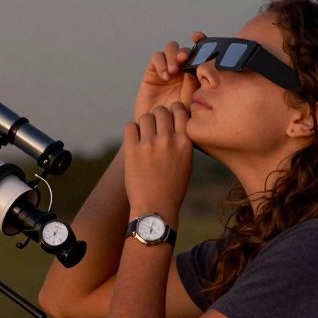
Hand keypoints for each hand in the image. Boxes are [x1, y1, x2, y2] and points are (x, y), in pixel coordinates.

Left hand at [123, 102, 194, 223]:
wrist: (155, 208)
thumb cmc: (172, 187)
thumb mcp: (187, 163)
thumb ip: (182, 141)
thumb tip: (174, 121)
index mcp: (185, 142)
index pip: (181, 110)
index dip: (174, 110)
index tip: (170, 116)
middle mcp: (169, 140)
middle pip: (161, 111)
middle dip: (158, 116)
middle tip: (154, 127)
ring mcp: (150, 144)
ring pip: (145, 117)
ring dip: (144, 123)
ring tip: (144, 136)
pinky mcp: (132, 150)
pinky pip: (130, 127)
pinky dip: (132, 131)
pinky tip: (134, 141)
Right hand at [134, 32, 206, 120]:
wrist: (158, 132)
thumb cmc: (180, 124)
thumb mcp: (197, 106)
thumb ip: (203, 91)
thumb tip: (211, 73)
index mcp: (196, 75)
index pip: (201, 53)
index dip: (202, 42)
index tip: (201, 38)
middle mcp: (182, 70)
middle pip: (185, 48)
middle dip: (186, 49)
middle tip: (185, 59)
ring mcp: (167, 69)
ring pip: (170, 49)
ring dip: (173, 55)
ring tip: (174, 71)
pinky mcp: (152, 73)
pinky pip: (157, 58)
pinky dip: (161, 63)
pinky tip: (165, 76)